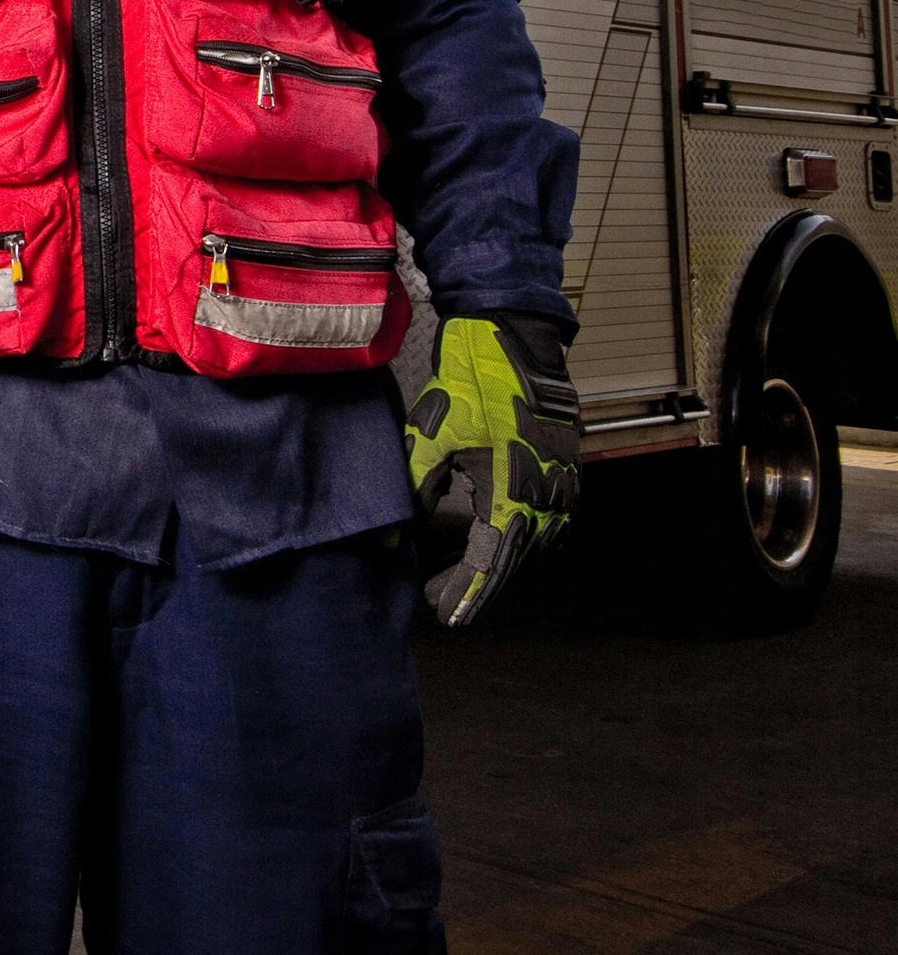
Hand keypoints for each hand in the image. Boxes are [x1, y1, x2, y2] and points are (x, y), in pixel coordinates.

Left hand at [405, 315, 579, 625]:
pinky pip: (543, 521)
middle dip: (474, 582)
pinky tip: (484, 539)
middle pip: (512, 558)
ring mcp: (562, 484)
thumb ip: (414, 490)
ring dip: (494, 560)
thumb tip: (391, 540)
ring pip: (529, 543)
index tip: (446, 617)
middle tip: (437, 598)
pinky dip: (513, 536)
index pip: (492, 559)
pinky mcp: (564, 471)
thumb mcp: (433, 436)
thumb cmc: (473, 380)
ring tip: (452, 572)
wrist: (513, 337)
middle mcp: (548, 494)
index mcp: (516, 488)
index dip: (467, 592)